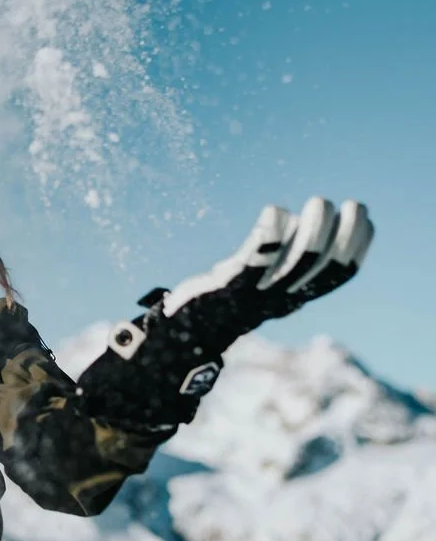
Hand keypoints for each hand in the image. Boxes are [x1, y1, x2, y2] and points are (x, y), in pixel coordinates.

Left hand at [81, 197, 374, 429]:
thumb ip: (276, 255)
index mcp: (291, 299)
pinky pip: (257, 258)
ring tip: (317, 202)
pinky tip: (275, 210)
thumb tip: (291, 221)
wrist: (179, 338)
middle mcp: (279, 300)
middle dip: (336, 233)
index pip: (336, 276)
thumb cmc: (219, 303)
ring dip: (312, 229)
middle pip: (320, 267)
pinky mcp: (229, 286)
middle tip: (335, 202)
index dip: (355, 245)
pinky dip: (270, 234)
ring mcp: (255, 294)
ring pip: (296, 262)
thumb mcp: (255, 281)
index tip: (361, 213)